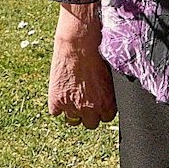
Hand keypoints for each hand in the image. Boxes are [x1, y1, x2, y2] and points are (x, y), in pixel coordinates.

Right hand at [47, 4, 116, 128]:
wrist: (78, 44)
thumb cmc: (98, 53)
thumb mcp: (110, 75)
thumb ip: (109, 91)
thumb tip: (112, 96)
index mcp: (107, 103)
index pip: (107, 118)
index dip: (102, 109)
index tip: (99, 101)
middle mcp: (90, 109)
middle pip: (91, 123)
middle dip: (89, 113)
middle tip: (86, 99)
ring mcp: (71, 107)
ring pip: (73, 121)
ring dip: (73, 111)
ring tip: (73, 96)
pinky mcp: (56, 102)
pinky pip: (56, 112)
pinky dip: (57, 104)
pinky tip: (61, 92)